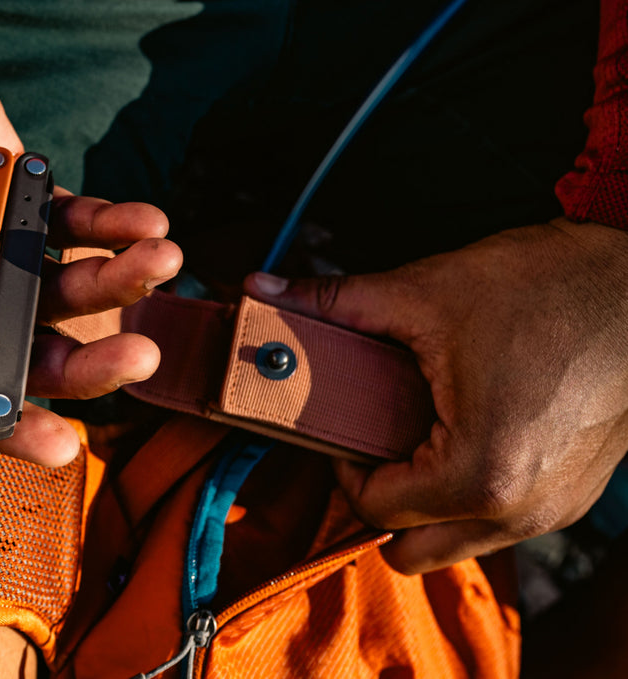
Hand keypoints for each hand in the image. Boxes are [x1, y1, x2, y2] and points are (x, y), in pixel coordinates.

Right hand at [0, 0, 180, 465]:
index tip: (59, 445)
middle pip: (14, 347)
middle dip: (79, 362)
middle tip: (137, 355)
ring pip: (54, 290)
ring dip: (112, 285)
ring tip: (161, 257)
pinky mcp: (15, 193)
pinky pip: (70, 227)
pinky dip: (109, 229)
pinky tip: (142, 220)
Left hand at [244, 218, 627, 573]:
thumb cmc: (552, 287)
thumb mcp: (427, 292)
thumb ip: (335, 303)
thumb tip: (263, 290)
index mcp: (479, 473)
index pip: (373, 509)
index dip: (340, 466)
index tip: (341, 425)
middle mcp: (520, 510)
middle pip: (410, 550)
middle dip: (379, 501)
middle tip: (373, 441)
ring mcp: (553, 509)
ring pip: (456, 542)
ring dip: (423, 502)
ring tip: (418, 432)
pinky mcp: (573, 494)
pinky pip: (497, 521)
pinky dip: (466, 492)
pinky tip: (462, 430)